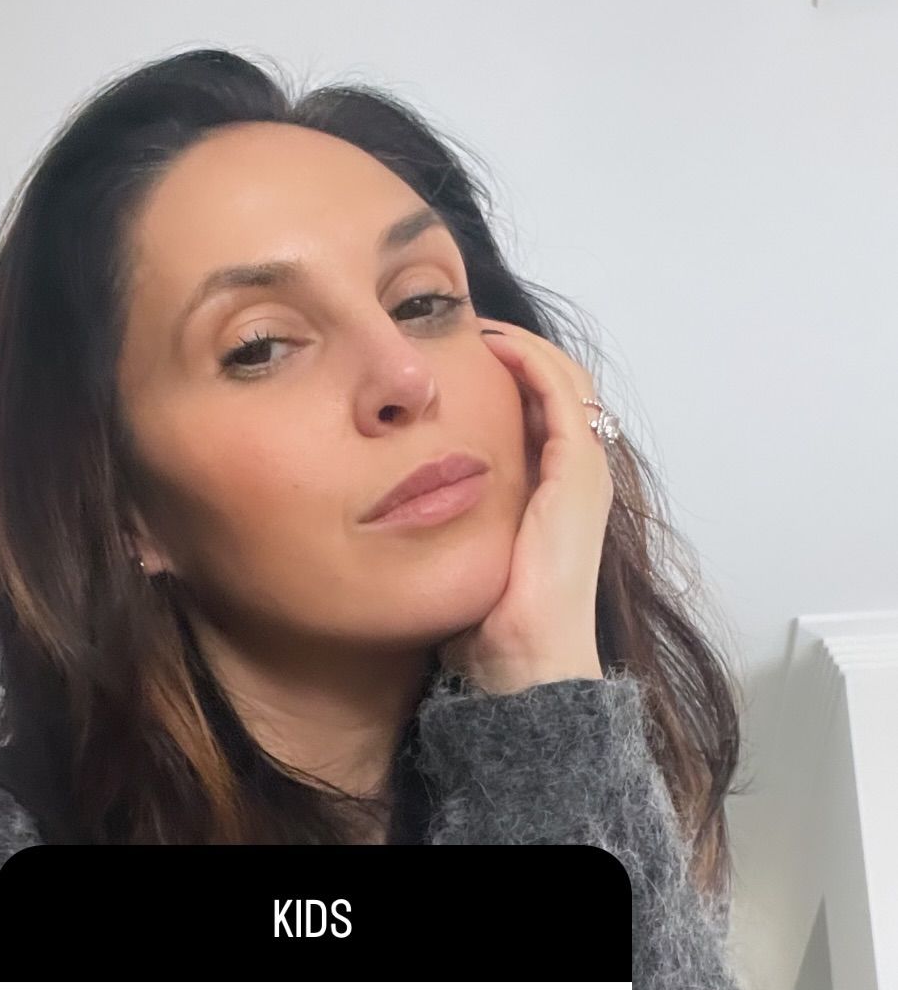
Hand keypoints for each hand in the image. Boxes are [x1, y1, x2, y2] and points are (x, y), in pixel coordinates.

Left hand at [438, 320, 613, 694]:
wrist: (524, 664)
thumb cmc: (491, 626)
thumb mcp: (468, 556)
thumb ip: (453, 524)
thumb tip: (402, 510)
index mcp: (560, 495)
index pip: (546, 412)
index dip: (511, 376)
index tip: (462, 355)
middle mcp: (581, 478)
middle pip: (561, 386)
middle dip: (518, 349)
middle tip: (469, 326)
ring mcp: (586, 473)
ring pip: (565, 379)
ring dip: (523, 344)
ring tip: (478, 325)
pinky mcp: (578, 473)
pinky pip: (560, 393)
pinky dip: (528, 360)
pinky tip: (489, 345)